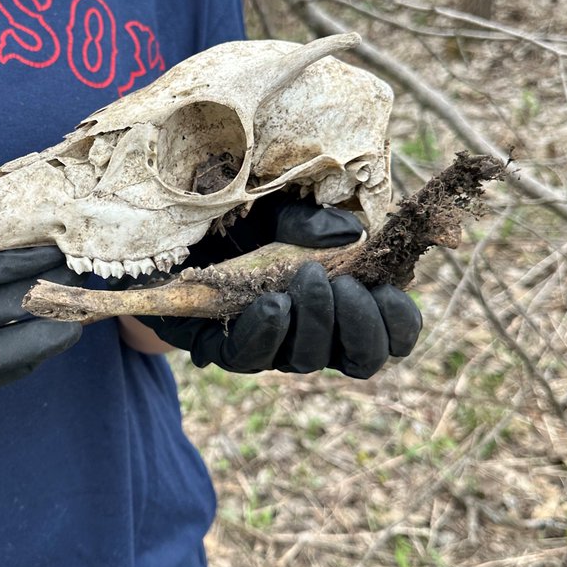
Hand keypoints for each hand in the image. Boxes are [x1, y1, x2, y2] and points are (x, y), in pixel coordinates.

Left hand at [139, 195, 421, 377]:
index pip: (389, 335)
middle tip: (346, 286)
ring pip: (306, 360)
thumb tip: (352, 235)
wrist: (168, 227)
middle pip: (359, 360)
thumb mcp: (280, 206)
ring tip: (308, 278)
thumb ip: (313, 221)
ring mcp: (269, 346)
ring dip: (316, 322)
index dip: (398, 323)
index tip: (388, 290)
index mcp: (341, 302)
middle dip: (360, 326)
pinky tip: (272, 304)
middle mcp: (312, 333)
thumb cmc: (238, 214)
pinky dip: (267, 330)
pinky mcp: (219, 347)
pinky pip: (250, 356)